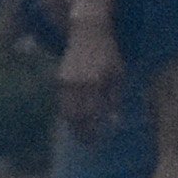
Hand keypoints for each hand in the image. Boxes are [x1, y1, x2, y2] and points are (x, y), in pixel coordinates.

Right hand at [57, 21, 122, 141]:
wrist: (87, 33)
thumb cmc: (108, 54)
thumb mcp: (118, 74)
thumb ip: (114, 98)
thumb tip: (114, 122)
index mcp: (93, 84)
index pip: (90, 116)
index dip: (92, 131)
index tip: (98, 142)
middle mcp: (77, 84)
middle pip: (75, 117)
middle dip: (81, 133)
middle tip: (89, 144)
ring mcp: (65, 82)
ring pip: (66, 111)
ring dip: (74, 125)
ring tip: (82, 135)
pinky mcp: (59, 79)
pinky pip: (63, 102)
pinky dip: (69, 113)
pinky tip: (77, 119)